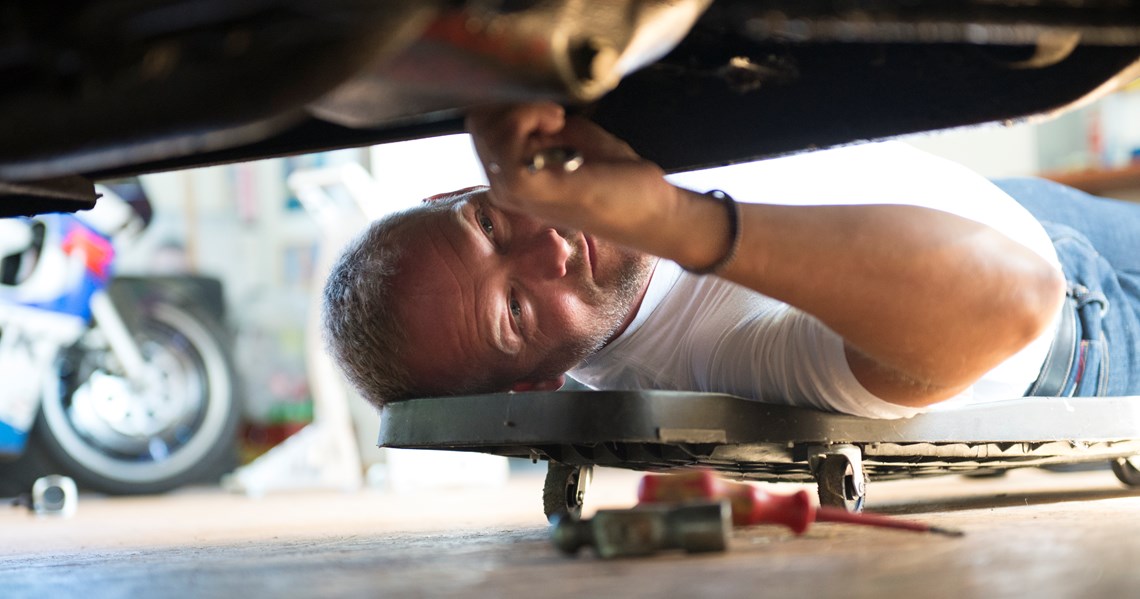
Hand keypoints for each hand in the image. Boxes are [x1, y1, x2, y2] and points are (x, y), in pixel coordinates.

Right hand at [465, 102, 666, 231]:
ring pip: (485, 126)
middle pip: (478, 122)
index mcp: (510, 177)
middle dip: (515, 104)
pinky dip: (529, 116)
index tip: (547, 108)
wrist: (649, 211)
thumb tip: (518, 98)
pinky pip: (503, 139)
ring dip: (525, 108)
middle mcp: (503, 187)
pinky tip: (558, 124)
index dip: (509, 104)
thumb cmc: (616, 179)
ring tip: (558, 119)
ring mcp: (512, 190)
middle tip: (554, 113)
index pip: (479, 125)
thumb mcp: (570, 140)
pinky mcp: (528, 188)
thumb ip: (539, 125)